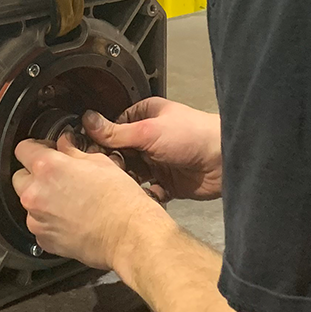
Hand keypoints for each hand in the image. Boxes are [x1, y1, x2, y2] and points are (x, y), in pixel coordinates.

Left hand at [13, 134, 171, 270]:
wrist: (129, 235)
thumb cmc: (120, 201)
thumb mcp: (99, 163)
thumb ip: (73, 152)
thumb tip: (65, 145)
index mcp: (48, 167)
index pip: (23, 149)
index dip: (36, 147)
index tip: (45, 150)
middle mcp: (36, 193)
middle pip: (20, 176)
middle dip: (35, 174)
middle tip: (59, 176)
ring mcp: (37, 219)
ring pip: (28, 202)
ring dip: (42, 198)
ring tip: (69, 200)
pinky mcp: (43, 239)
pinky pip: (38, 224)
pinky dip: (49, 221)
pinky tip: (71, 218)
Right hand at [83, 98, 222, 200]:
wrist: (223, 161)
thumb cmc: (192, 135)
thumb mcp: (148, 131)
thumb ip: (116, 131)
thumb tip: (87, 120)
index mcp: (144, 116)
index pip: (113, 129)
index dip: (100, 142)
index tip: (89, 154)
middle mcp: (149, 138)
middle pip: (119, 153)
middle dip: (113, 165)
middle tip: (109, 172)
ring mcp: (157, 161)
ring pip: (130, 174)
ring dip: (126, 181)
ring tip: (123, 186)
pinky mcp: (166, 182)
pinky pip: (146, 191)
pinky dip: (143, 195)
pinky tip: (142, 195)